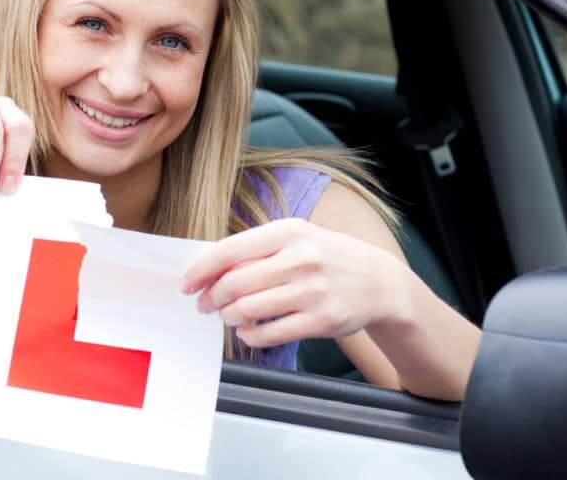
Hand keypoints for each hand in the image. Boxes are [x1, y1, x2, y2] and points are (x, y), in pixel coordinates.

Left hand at [180, 218, 408, 347]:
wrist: (379, 282)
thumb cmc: (327, 257)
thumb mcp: (296, 239)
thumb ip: (256, 250)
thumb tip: (209, 269)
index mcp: (288, 232)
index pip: (230, 250)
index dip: (201, 270)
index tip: (187, 283)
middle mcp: (301, 259)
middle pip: (235, 284)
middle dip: (211, 298)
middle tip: (205, 304)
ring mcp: (312, 291)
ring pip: (249, 310)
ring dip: (229, 317)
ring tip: (229, 316)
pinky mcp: (321, 321)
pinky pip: (270, 334)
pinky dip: (251, 336)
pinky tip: (249, 331)